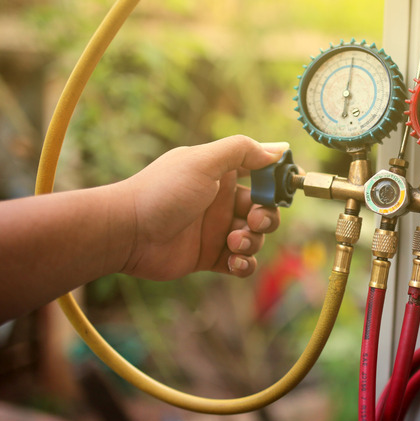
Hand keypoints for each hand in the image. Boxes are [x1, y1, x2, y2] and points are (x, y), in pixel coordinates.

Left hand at [119, 135, 286, 279]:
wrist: (126, 232)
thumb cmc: (162, 192)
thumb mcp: (203, 162)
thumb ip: (241, 151)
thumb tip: (278, 149)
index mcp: (221, 175)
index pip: (261, 174)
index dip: (276, 182)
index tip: (285, 188)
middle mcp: (221, 201)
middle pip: (264, 210)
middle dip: (266, 217)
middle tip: (252, 220)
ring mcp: (216, 231)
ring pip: (255, 238)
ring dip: (253, 241)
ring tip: (232, 243)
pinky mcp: (210, 257)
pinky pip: (241, 263)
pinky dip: (245, 264)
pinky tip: (233, 262)